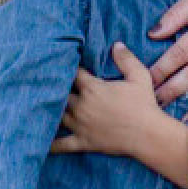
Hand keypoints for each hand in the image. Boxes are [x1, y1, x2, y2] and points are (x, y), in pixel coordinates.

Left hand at [53, 43, 187, 185]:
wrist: (149, 136)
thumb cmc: (144, 104)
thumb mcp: (139, 76)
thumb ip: (125, 58)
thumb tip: (116, 44)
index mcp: (92, 87)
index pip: (72, 73)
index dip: (67, 67)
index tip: (62, 63)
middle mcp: (81, 105)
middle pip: (60, 93)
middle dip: (56, 88)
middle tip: (47, 83)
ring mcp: (80, 125)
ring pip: (57, 115)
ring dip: (50, 110)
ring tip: (39, 105)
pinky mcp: (84, 142)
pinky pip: (62, 144)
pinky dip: (51, 144)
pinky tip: (38, 143)